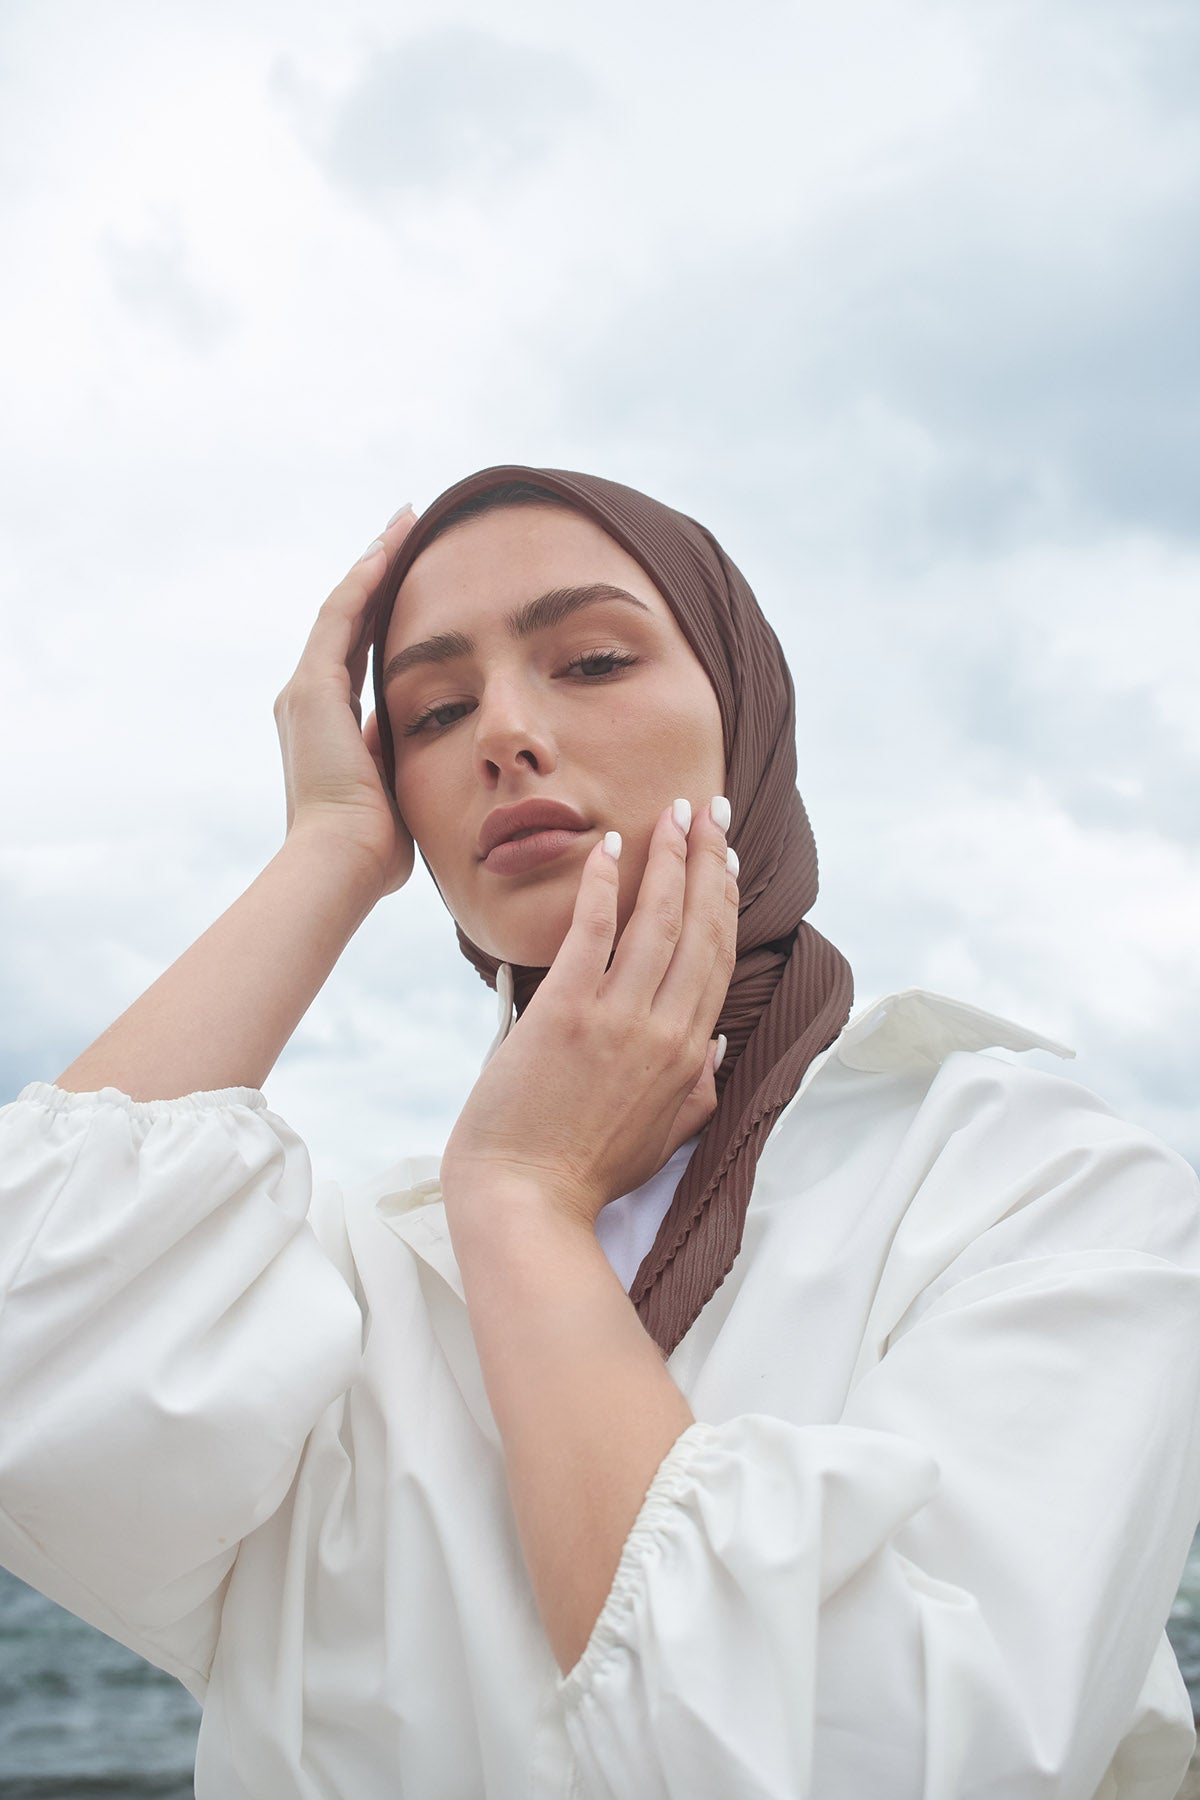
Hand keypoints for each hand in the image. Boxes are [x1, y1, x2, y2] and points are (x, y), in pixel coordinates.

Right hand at [274, 511, 417, 896]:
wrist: (340, 862)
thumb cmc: (374, 851)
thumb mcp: (395, 795)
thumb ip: (399, 765)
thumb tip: (420, 747)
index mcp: (329, 729)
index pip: (359, 656)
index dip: (383, 617)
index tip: (411, 584)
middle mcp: (307, 704)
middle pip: (346, 623)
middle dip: (377, 577)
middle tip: (405, 533)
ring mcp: (305, 694)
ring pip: (342, 610)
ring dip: (373, 565)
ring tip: (403, 525)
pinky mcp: (311, 690)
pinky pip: (339, 619)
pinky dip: (363, 582)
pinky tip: (388, 549)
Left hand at [439, 798, 738, 1232]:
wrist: (527, 1201)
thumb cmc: (587, 1172)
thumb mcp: (666, 1136)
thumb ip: (698, 1086)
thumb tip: (717, 1040)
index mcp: (690, 1054)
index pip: (718, 957)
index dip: (726, 900)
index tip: (727, 857)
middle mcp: (664, 1028)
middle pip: (698, 926)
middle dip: (707, 860)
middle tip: (710, 811)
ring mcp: (616, 1017)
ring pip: (657, 920)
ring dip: (669, 858)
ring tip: (674, 813)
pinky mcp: (564, 1012)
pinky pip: (594, 933)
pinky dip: (605, 885)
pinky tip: (611, 846)